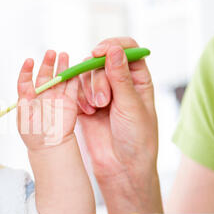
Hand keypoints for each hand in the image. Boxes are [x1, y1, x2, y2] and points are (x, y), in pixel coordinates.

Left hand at [17, 50, 79, 151]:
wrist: (50, 146)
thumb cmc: (33, 135)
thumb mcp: (24, 118)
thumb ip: (24, 102)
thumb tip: (25, 89)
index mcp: (28, 97)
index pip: (26, 80)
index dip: (27, 70)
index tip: (29, 61)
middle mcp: (42, 95)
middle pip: (44, 75)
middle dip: (48, 63)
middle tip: (50, 53)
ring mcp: (56, 97)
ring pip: (59, 78)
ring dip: (62, 66)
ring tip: (63, 55)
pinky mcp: (69, 102)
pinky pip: (72, 87)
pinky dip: (74, 78)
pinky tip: (75, 68)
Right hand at [76, 37, 162, 213]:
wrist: (121, 166)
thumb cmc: (136, 138)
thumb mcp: (131, 106)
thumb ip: (120, 77)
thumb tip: (114, 50)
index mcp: (137, 79)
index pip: (126, 50)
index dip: (112, 47)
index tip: (100, 52)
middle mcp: (119, 82)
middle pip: (102, 61)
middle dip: (99, 77)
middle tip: (103, 100)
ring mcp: (100, 93)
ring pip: (86, 74)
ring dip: (89, 89)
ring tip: (95, 109)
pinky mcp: (85, 104)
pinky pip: (76, 89)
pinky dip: (79, 97)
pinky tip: (87, 112)